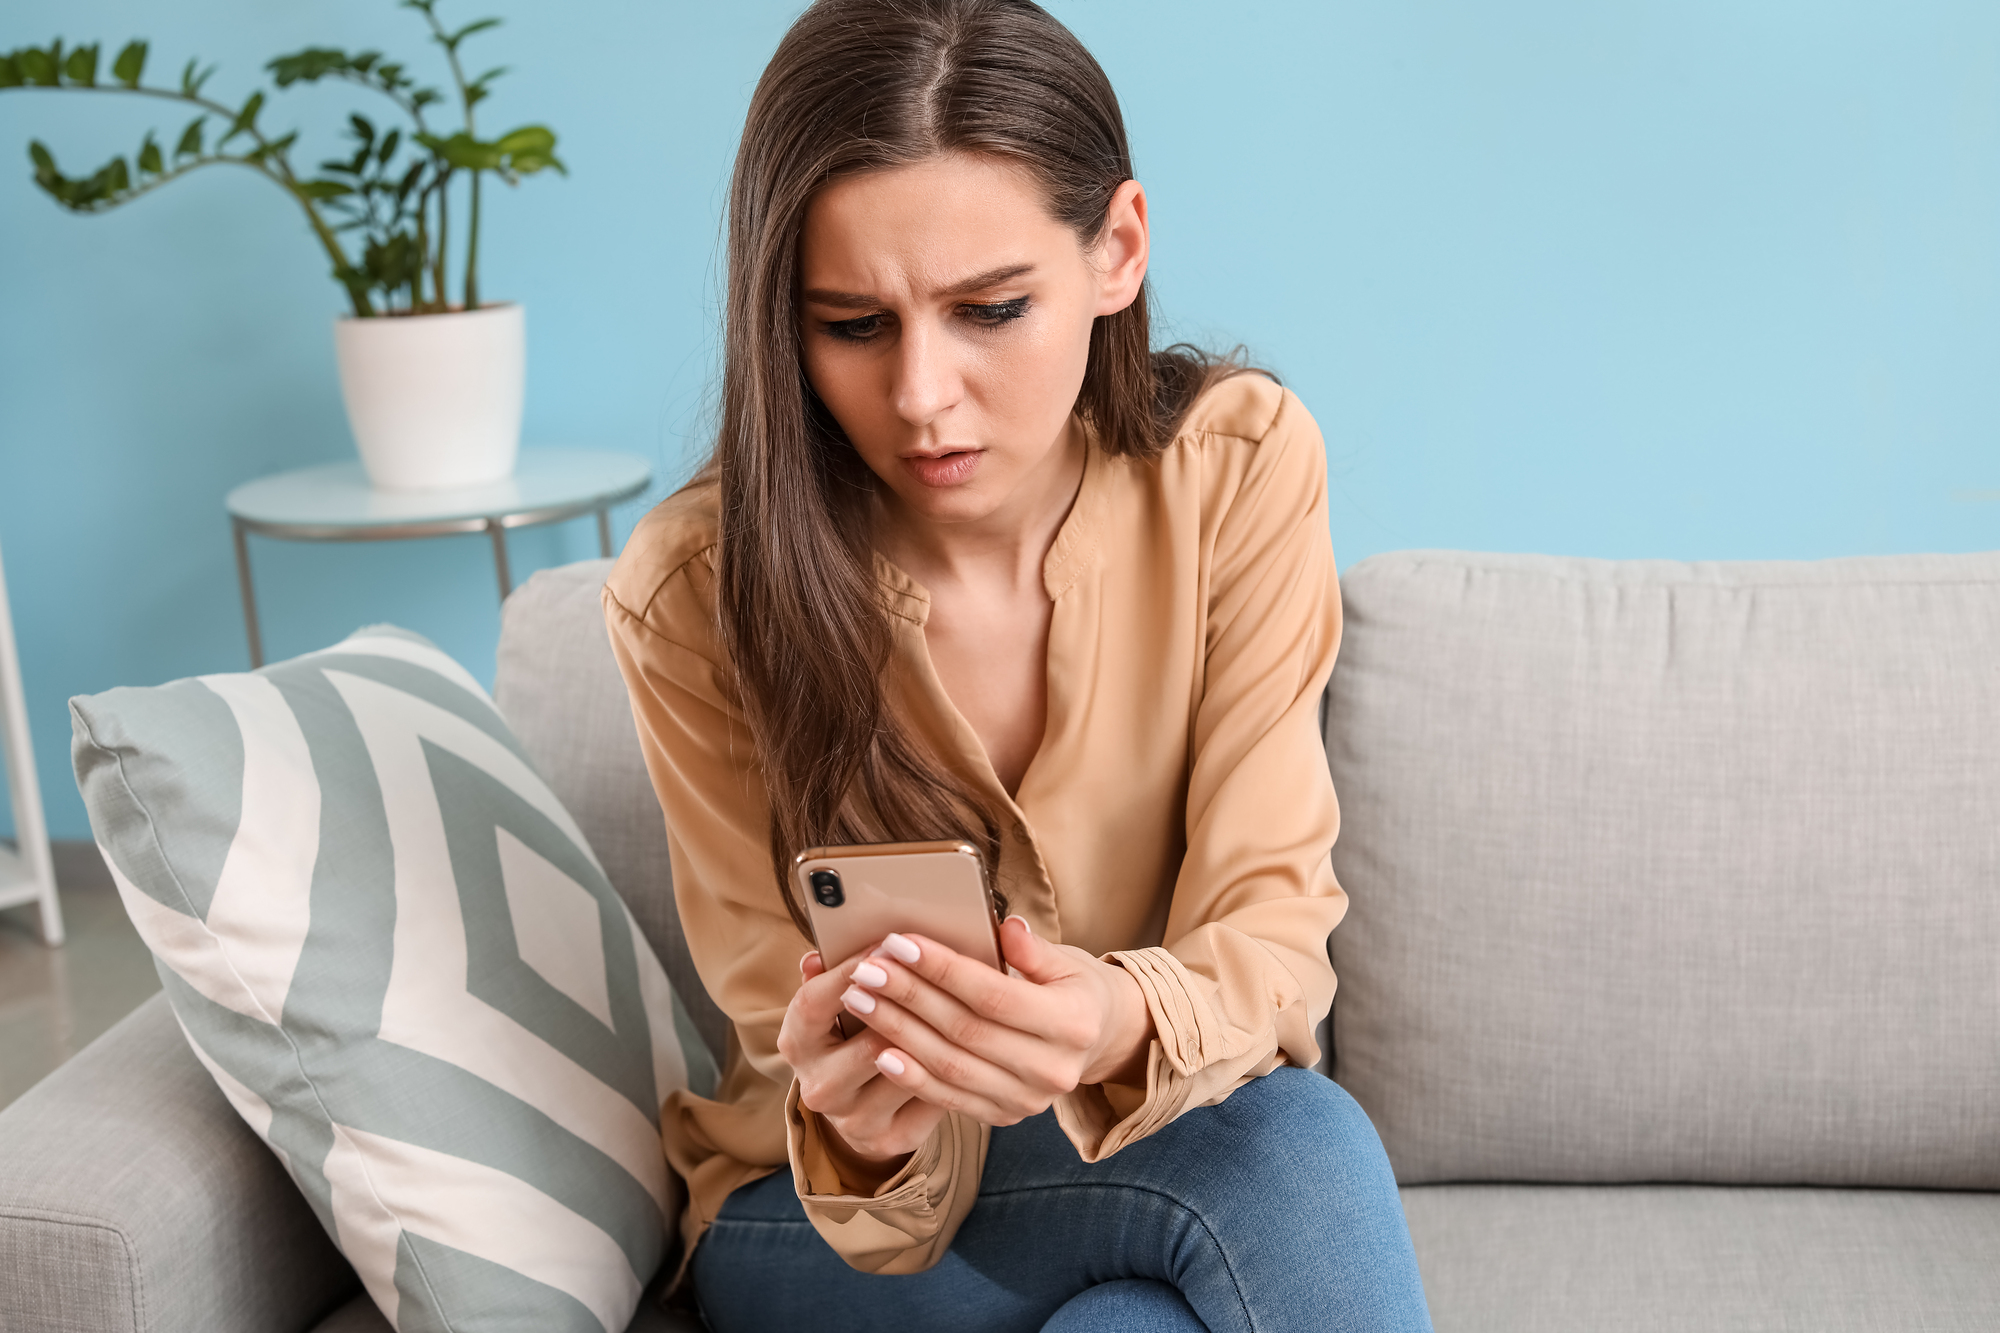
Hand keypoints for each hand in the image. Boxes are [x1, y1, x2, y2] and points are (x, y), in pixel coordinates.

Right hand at [775, 948, 943, 1173]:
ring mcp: (851, 1118)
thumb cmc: (852, 1037)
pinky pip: (928, 1099)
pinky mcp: (887, 1139)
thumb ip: (829, 979)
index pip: (814, 1003)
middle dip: (906, 1008)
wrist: (862, 1109)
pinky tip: (967, 1048)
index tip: (884, 944)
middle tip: (938, 976)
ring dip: (935, 1040)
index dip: (848, 972)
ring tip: (963, 1008)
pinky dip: (949, 1071)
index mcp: (797, 1043)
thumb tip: (815, 956)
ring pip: (905, 1072)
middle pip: (867, 1043)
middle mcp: (818, 1086)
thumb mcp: (834, 1008)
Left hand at [838, 916, 1154, 1126]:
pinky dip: (911, 1076)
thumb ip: (1034, 949)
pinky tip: (880, 1050)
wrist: (1098, 1041)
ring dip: (898, 1032)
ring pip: (950, 1066)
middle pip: (965, 1031)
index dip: (944, 969)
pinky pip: (949, 1098)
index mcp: (1072, 1023)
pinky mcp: (1005, 1115)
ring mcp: (1028, 1100)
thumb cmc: (1073, 990)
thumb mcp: (1067, 962)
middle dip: (910, 996)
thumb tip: (1007, 927)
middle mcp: (1053, 1070)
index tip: (900, 943)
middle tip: (868, 968)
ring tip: (861, 999)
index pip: (994, 995)